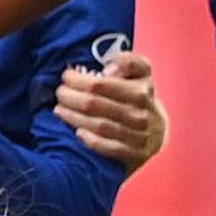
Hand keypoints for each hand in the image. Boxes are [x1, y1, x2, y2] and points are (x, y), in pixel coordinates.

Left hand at [55, 51, 167, 172]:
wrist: (156, 129)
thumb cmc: (140, 95)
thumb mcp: (141, 72)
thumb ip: (128, 61)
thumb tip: (109, 70)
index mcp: (141, 91)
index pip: (100, 85)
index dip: (78, 80)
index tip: (66, 77)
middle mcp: (140, 114)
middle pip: (95, 105)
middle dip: (71, 97)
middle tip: (59, 93)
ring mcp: (139, 136)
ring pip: (99, 126)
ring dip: (74, 118)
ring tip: (59, 110)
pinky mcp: (135, 154)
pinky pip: (109, 148)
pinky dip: (91, 141)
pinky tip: (77, 132)